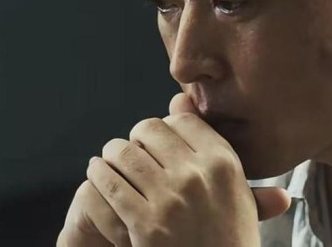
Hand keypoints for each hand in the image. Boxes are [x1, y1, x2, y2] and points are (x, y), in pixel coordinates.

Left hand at [56, 93, 290, 246]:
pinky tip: (97, 176)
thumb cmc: (228, 235)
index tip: (158, 139)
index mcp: (223, 161)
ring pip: (124, 154)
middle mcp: (198, 175)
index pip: (181, 119)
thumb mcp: (234, 186)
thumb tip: (178, 98)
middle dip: (135, 137)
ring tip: (108, 159)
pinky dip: (98, 176)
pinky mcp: (145, 225)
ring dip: (111, 154)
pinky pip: (110, 186)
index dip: (165, 125)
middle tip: (130, 148)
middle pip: (150, 130)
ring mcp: (170, 200)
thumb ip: (209, 141)